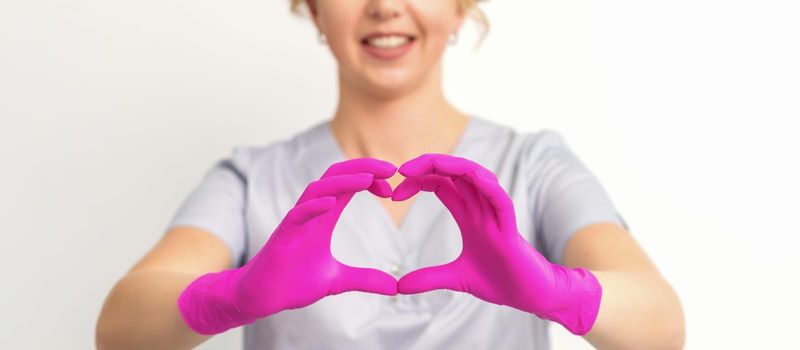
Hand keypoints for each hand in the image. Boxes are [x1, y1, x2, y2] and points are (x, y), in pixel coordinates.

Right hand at [177, 158, 398, 334]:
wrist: (262, 297)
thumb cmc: (293, 282)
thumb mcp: (337, 280)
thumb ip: (364, 279)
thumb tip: (394, 287)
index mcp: (323, 217)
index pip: (347, 185)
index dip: (370, 179)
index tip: (392, 187)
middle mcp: (310, 214)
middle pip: (335, 176)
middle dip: (363, 168)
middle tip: (391, 169)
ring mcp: (295, 223)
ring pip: (317, 189)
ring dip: (343, 181)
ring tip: (367, 179)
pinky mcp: (282, 237)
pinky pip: (296, 215)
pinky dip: (314, 206)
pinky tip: (332, 202)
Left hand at [391, 154, 601, 334]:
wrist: (529, 296)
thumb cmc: (500, 281)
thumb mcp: (455, 279)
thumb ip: (428, 279)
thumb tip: (398, 286)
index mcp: (468, 216)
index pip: (442, 184)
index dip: (418, 182)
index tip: (395, 193)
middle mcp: (481, 210)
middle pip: (456, 173)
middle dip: (429, 165)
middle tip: (401, 170)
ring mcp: (496, 217)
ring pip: (477, 178)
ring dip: (453, 166)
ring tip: (426, 165)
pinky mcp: (510, 229)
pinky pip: (501, 200)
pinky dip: (488, 187)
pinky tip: (473, 178)